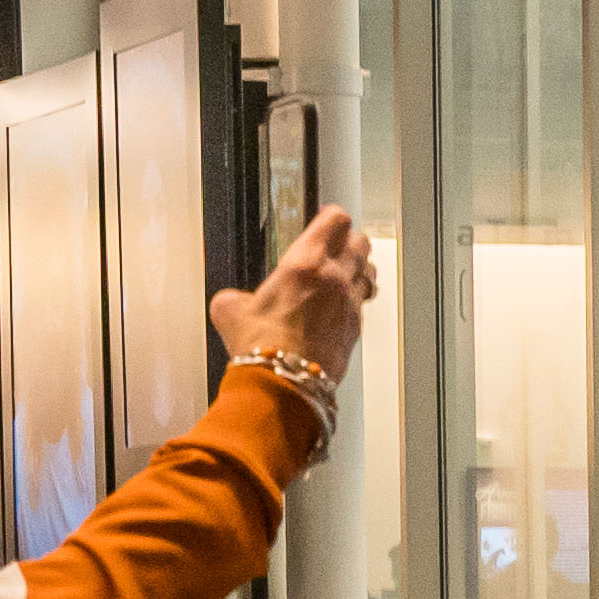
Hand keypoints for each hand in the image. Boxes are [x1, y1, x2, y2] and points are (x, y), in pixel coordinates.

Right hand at [211, 205, 380, 378]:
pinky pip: (363, 304)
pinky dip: (356, 300)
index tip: (325, 218)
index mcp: (305, 262)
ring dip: (359, 268)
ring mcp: (350, 303)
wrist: (284, 382)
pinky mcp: (356, 328)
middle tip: (338, 244)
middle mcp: (334, 278)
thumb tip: (232, 303)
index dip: (331, 216)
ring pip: (368, 272)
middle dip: (349, 240)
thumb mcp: (230, 311)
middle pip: (360, 242)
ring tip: (347, 272)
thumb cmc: (261, 346)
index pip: (335, 220)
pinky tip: (341, 307)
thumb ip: (234, 298)